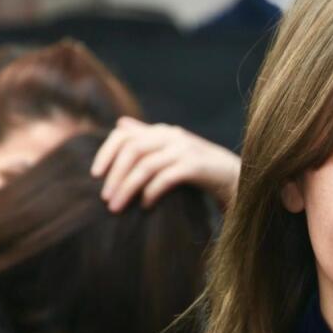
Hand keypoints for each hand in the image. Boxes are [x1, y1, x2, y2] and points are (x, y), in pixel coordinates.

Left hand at [91, 116, 239, 210]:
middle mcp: (172, 136)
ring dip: (128, 187)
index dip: (105, 153)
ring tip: (117, 207)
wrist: (238, 179)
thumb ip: (146, 138)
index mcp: (162, 132)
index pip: (124, 135)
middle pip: (132, 150)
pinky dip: (152, 192)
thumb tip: (120, 125)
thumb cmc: (200, 169)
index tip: (94, 175)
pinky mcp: (197, 166)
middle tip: (105, 199)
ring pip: (146, 165)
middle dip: (115, 175)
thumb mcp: (171, 150)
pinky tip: (145, 206)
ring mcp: (186, 149)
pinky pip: (166, 177)